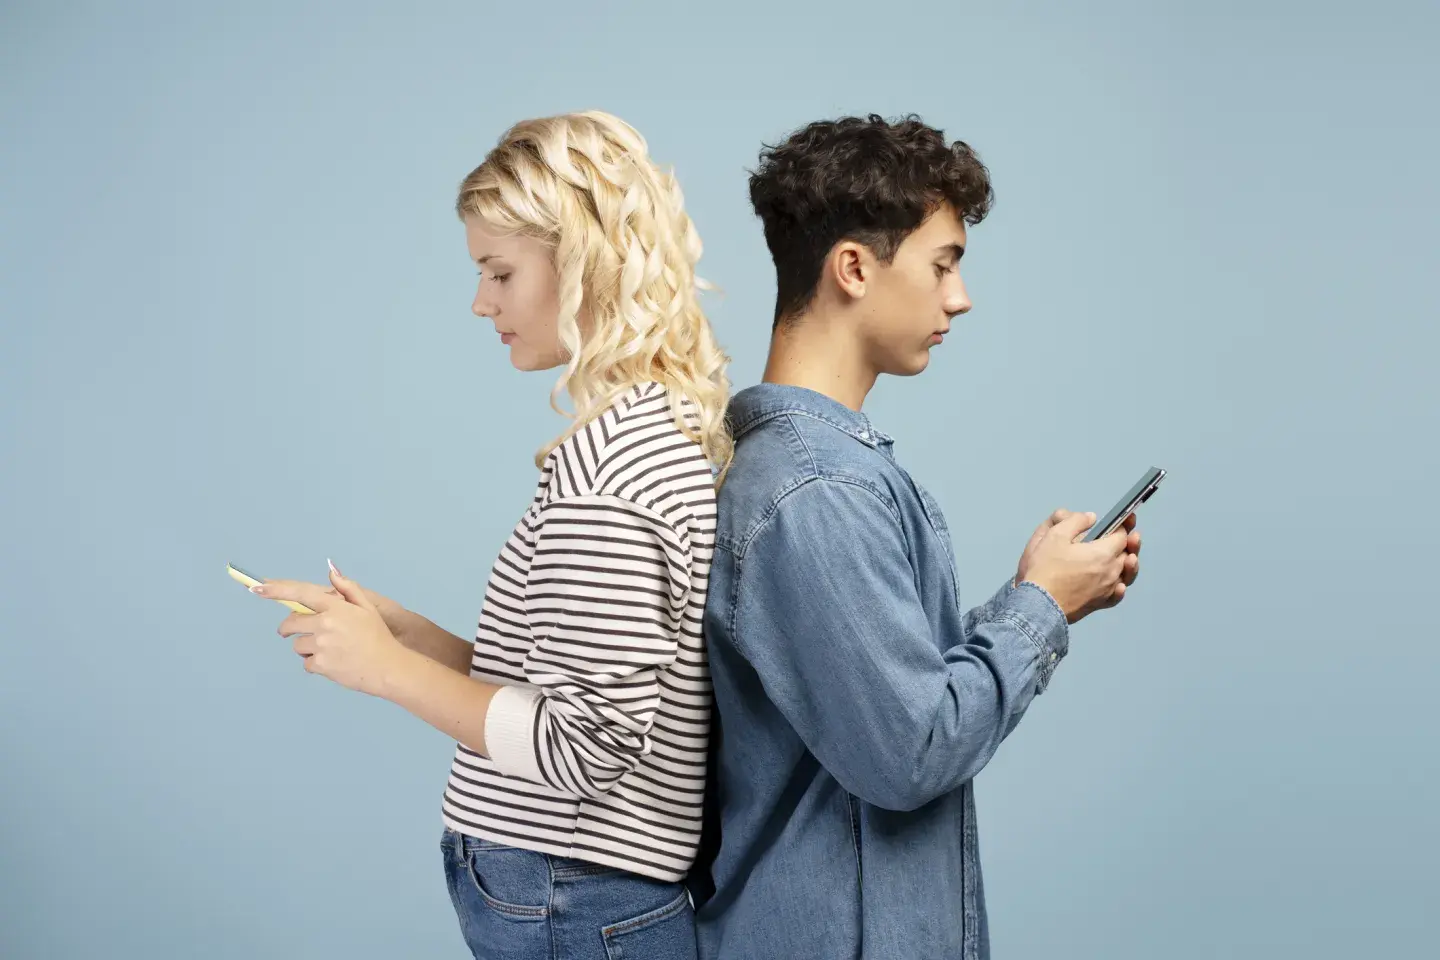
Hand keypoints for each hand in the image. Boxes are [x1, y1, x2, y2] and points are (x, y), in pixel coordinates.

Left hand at [254, 567, 411, 695]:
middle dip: (291, 627)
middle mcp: (325, 624)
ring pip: (297, 644)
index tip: (257, 589)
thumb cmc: (378, 637)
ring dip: (307, 647)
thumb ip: (348, 589)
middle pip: (291, 623)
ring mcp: (320, 645)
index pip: (301, 594)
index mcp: (336, 608)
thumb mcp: (367, 608)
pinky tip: (333, 662)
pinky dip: (315, 663)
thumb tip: (331, 572)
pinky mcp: (319, 664)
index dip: (276, 590)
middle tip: (306, 632)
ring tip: (330, 650)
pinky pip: (306, 662)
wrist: (387, 667)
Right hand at [1017, 510, 1141, 623]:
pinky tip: (1119, 585)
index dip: (1123, 525)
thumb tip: (1091, 518)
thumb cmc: (1046, 569)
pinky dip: (1120, 588)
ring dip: (1129, 564)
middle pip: (1126, 554)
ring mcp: (1107, 590)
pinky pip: (1116, 595)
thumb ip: (1076, 521)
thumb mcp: (1055, 535)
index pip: (1122, 536)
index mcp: (1103, 553)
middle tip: (1130, 535)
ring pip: (1125, 574)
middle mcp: (1111, 572)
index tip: (1125, 519)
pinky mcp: (1099, 604)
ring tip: (1130, 558)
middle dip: (1128, 543)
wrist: (1039, 603)